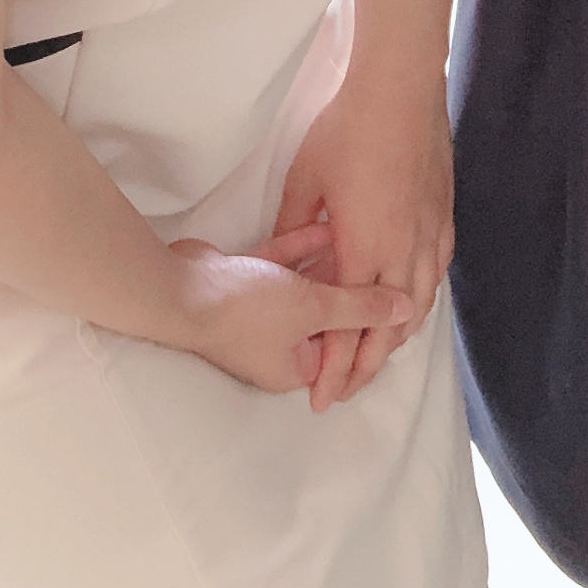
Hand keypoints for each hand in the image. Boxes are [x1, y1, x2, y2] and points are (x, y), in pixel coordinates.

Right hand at [165, 236, 409, 407]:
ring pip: (305, 287)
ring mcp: (258, 314)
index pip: (345, 349)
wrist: (179, 288)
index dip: (373, 323)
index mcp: (295, 367)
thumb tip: (408, 310)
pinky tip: (327, 220)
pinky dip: (302, 247)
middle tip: (389, 253)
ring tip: (364, 230)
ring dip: (329, 261)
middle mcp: (278, 346)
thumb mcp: (314, 308)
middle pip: (327, 317)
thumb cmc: (248, 310)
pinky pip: (282, 266)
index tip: (399, 291)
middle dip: (353, 285)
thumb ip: (362, 306)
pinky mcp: (243, 283)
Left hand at [271, 71, 453, 404]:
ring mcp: (430, 234)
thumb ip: (292, 226)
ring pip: (420, 306)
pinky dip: (420, 301)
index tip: (324, 399)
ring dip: (398, 338)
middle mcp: (404, 251)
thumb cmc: (347, 130)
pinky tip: (412, 303)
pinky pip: (435, 275)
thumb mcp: (303, 180)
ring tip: (378, 355)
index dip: (337, 368)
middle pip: (391, 330)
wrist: (399, 89)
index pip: (349, 328)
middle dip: (368, 366)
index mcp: (364, 249)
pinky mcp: (444, 216)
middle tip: (348, 390)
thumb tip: (282, 252)